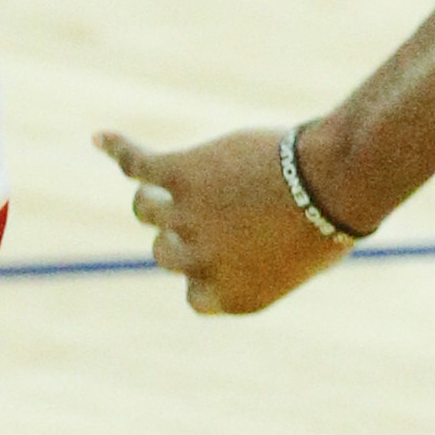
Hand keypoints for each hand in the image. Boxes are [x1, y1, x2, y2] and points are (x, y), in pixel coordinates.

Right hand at [98, 126, 343, 314]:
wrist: (332, 181)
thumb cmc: (331, 214)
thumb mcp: (298, 251)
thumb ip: (262, 255)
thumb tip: (247, 239)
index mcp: (230, 297)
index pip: (193, 293)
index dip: (205, 269)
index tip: (229, 248)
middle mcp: (199, 263)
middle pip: (165, 250)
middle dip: (184, 229)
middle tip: (222, 200)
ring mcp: (187, 218)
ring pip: (146, 208)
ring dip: (155, 194)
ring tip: (177, 176)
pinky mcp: (184, 174)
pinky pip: (138, 165)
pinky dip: (120, 151)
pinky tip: (102, 138)